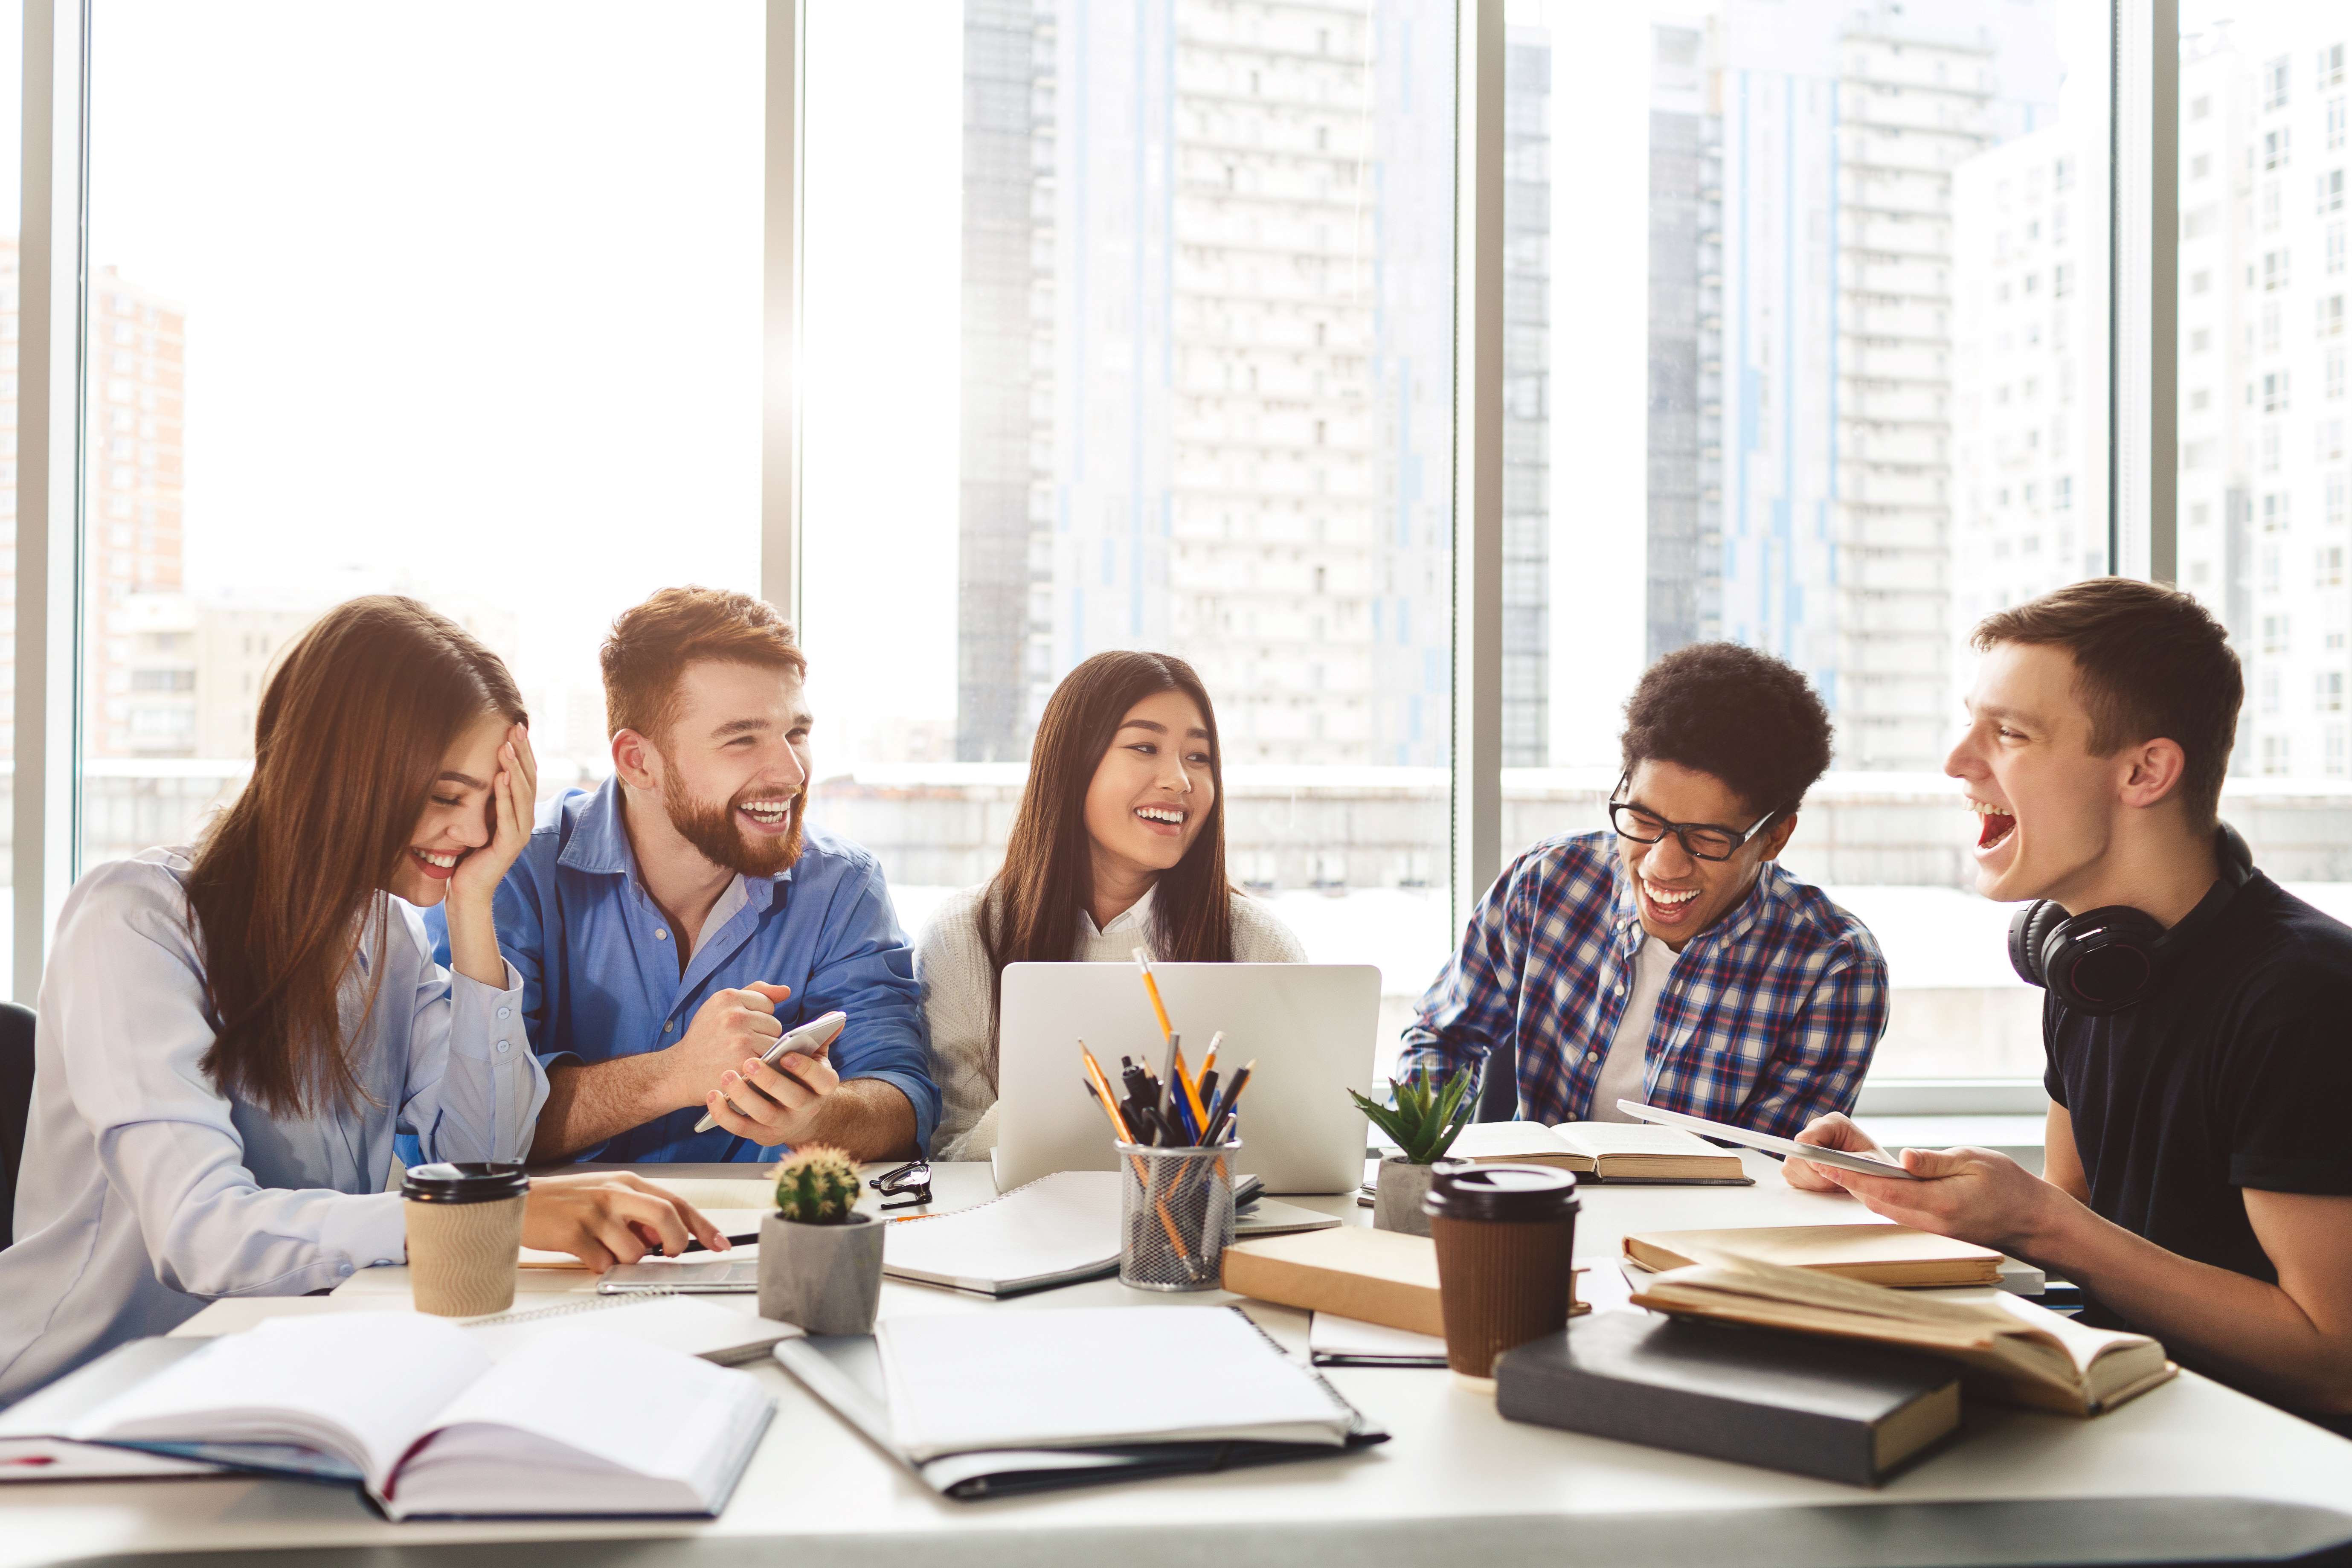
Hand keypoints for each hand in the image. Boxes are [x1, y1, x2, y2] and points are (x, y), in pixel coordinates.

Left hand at [449, 722, 538, 907]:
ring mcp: (520, 833)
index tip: (515, 726)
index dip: (523, 751)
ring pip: (522, 795)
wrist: (467, 890)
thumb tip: (481, 766)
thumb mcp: (478, 817)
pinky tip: (501, 777)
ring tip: (506, 747)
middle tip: (515, 728)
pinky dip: (506, 796)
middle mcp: (525, 820)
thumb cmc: (469, 854)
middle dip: (522, 753)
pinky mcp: (509, 846)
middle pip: (528, 780)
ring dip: (515, 769)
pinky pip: (509, 816)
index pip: (526, 775)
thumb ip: (486, 797)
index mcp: (519, 812)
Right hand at [519, 1171, 725, 1272]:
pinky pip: (604, 1264)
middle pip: (667, 1218)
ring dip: (625, 1260)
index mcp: (629, 1183)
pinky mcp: (575, 1234)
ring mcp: (596, 1213)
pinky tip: (585, 1253)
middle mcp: (616, 1193)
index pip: (678, 1203)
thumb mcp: (608, 1197)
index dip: (703, 1226)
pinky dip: (600, 1267)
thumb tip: (662, 1239)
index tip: (719, 1243)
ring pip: (635, 1251)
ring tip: (604, 1248)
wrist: (522, 1202)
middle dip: (676, 1243)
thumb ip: (638, 1214)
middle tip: (669, 1254)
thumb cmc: (566, 1202)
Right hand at [664, 982, 792, 1106]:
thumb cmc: (704, 1038)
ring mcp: (740, 1038)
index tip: (739, 1029)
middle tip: (738, 1045)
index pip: (767, 1003)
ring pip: (775, 1042)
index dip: (757, 1018)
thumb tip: (786, 990)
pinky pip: (771, 1059)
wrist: (681, 1071)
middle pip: (774, 1023)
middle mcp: (734, 1015)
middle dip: (762, 1035)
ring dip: (763, 1052)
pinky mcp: (744, 1060)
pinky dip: (762, 1066)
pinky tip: (745, 1067)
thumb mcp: (721, 1007)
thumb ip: (756, 993)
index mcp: (727, 997)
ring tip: (741, 1056)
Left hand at [701, 1042, 842, 1147]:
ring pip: (765, 1114)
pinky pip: (741, 1128)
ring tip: (727, 1076)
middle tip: (749, 1062)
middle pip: (793, 1098)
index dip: (805, 1068)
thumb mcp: (814, 1059)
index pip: (821, 1079)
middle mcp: (807, 1108)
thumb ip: (819, 1038)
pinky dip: (725, 1114)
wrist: (795, 1115)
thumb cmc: (800, 1077)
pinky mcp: (761, 1134)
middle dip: (771, 1081)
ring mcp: (784, 1123)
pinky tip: (713, 1095)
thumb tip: (835, 1017)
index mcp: (823, 1086)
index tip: (786, 1055)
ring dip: (745, 1096)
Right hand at [1784, 1111, 1887, 1191]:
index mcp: (1834, 1123)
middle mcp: (1818, 1131)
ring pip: (1792, 1166)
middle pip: (1796, 1154)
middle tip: (1836, 1180)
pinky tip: (1827, 1182)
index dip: (1811, 1157)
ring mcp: (1807, 1145)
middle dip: (1815, 1173)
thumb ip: (1846, 1166)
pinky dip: (1809, 1184)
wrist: (1879, 1178)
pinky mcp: (1802, 1160)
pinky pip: (1792, 1174)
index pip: (1806, 1138)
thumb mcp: (1868, 1166)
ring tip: (1835, 1181)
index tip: (1823, 1169)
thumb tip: (1821, 1168)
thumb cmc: (1878, 1168)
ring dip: (1814, 1181)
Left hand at [1805, 1144, 2069, 1257]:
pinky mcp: (1936, 1232)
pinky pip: (1900, 1215)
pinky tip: (1870, 1185)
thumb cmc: (2010, 1185)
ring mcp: (1934, 1231)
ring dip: (1860, 1191)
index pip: (1884, 1189)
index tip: (1825, 1163)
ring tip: (1836, 1169)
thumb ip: (1936, 1162)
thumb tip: (1904, 1158)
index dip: (1850, 1176)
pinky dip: (1880, 1199)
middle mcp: (1932, 1223)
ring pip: (1886, 1210)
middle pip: (1877, 1203)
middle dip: (1847, 1183)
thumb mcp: (1975, 1161)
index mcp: (1941, 1203)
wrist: (2035, 1221)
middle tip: (1820, 1162)